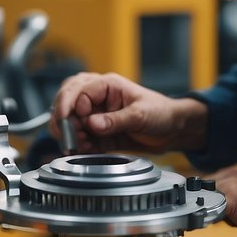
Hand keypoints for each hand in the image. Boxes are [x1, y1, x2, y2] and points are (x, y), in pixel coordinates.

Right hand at [51, 72, 206, 153]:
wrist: (172, 130)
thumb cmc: (161, 112)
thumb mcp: (140, 115)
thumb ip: (115, 120)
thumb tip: (92, 124)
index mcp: (107, 85)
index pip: (78, 90)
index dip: (70, 106)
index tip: (72, 123)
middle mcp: (98, 98)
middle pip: (67, 101)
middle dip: (64, 119)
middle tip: (69, 135)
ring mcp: (97, 115)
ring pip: (70, 120)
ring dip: (70, 134)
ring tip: (79, 145)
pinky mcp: (98, 133)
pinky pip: (81, 137)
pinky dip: (79, 145)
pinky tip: (86, 150)